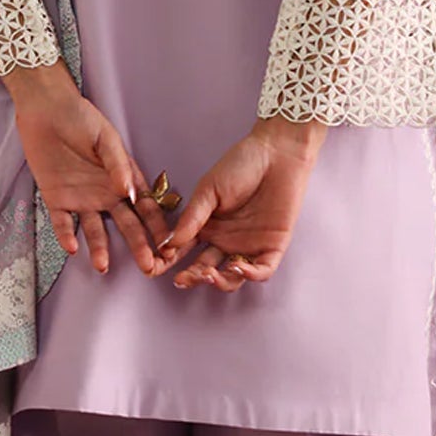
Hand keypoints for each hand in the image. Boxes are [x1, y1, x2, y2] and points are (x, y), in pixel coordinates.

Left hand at [5, 61, 164, 273]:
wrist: (47, 110)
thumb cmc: (81, 119)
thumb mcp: (106, 139)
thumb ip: (118, 166)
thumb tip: (130, 192)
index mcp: (123, 179)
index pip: (146, 207)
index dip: (158, 226)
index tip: (170, 245)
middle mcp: (105, 194)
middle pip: (126, 225)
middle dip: (138, 246)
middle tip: (147, 267)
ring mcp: (81, 199)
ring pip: (94, 230)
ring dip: (99, 248)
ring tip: (103, 267)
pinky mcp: (56, 199)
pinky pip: (61, 222)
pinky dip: (65, 235)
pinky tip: (72, 248)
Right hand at [159, 116, 324, 292]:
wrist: (277, 153)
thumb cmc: (241, 165)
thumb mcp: (209, 189)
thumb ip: (192, 217)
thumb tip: (169, 243)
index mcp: (207, 227)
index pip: (185, 252)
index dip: (171, 262)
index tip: (158, 266)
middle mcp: (225, 241)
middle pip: (206, 270)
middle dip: (193, 278)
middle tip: (183, 279)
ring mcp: (249, 246)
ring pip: (232, 277)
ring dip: (220, 281)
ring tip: (209, 274)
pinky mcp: (273, 247)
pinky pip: (262, 271)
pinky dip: (249, 275)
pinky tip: (236, 267)